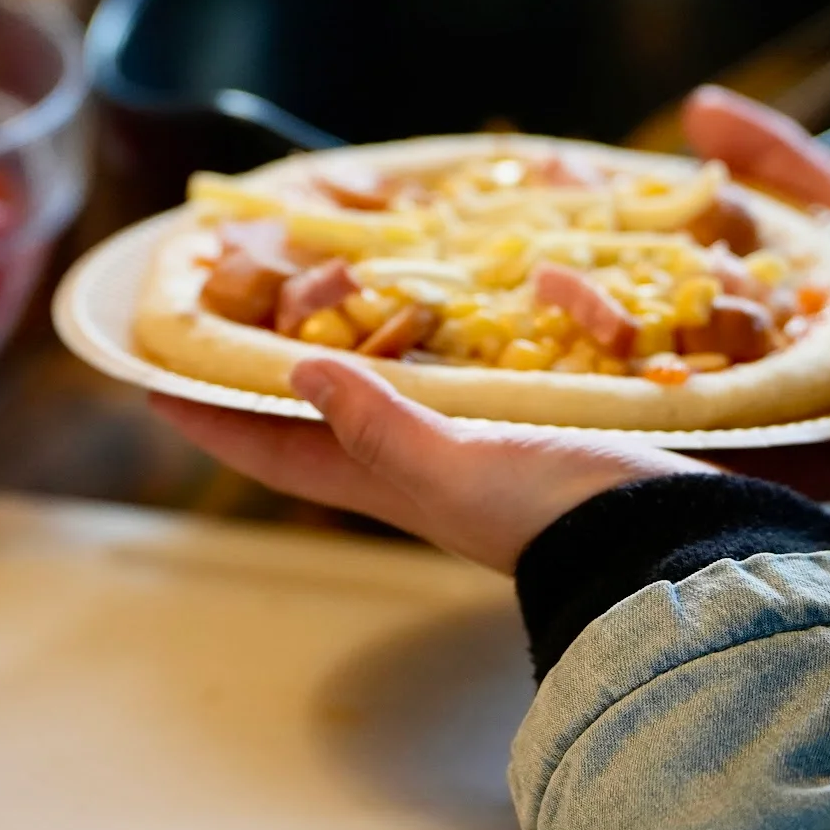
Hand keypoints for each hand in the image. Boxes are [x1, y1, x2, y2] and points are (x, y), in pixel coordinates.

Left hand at [151, 359, 696, 572]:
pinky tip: (460, 305)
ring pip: (398, 394)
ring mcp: (490, 450)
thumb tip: (298, 371)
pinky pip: (469, 377)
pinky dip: (445, 343)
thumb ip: (383, 425)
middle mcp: (432, 470)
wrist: (678, 540)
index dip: (214, 421)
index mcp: (398, 485)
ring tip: (336, 290)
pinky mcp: (548, 427)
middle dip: (281, 374)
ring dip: (362, 351)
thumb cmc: (564, 511)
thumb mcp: (461, 468)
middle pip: (328, 422)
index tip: (150, 378)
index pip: (280, 455)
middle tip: (244, 308)